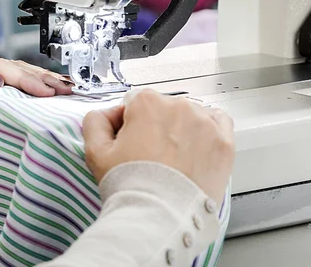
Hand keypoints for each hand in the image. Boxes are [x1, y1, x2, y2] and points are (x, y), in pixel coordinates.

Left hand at [0, 44, 72, 153]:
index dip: (24, 78)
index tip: (44, 91)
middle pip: (13, 66)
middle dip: (39, 78)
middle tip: (65, 88)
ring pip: (19, 72)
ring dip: (42, 80)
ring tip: (66, 87)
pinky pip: (16, 82)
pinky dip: (35, 86)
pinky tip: (52, 89)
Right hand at [83, 89, 234, 202]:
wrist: (160, 216)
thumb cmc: (131, 185)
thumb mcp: (95, 151)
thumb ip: (95, 121)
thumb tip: (105, 114)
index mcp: (147, 102)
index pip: (134, 104)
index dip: (127, 124)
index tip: (127, 143)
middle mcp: (178, 106)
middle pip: (162, 109)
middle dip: (154, 127)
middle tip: (148, 156)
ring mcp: (205, 123)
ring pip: (188, 116)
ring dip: (180, 130)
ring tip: (171, 159)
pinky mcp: (224, 142)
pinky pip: (218, 123)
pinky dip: (207, 131)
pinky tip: (195, 148)